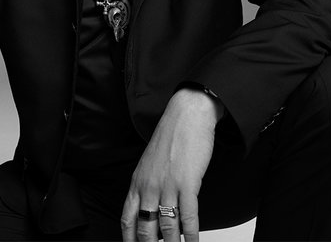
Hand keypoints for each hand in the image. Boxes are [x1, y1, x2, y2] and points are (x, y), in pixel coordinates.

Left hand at [121, 87, 223, 240]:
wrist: (188, 114)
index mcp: (138, 181)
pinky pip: (188, 218)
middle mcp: (149, 186)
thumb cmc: (172, 134)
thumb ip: (147, 184)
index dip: (130, 240)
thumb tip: (151, 207)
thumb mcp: (150, 161)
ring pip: (167, 229)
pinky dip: (191, 235)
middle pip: (145, 230)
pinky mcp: (187, 183)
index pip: (127, 220)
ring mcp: (168, 186)